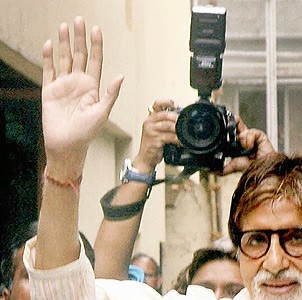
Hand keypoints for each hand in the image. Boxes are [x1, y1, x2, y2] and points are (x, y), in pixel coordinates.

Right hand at [42, 17, 122, 178]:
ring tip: (65, 26)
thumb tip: (120, 76)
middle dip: (80, 38)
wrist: (67, 146)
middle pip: (79, 56)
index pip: (95, 61)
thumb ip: (111, 94)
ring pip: (64, 59)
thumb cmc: (87, 133)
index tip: (97, 30)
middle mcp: (78, 84)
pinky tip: (50, 44)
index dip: (96, 46)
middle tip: (79, 20)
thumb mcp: (102, 113)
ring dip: (65, 43)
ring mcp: (63, 86)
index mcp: (93, 88)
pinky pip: (48, 70)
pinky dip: (49, 57)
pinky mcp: (49, 91)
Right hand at [133, 100, 178, 172]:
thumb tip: (180, 119)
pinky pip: (169, 138)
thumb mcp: (157, 131)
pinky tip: (181, 142)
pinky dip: (177, 140)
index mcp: (150, 118)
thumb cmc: (153, 145)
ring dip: (178, 129)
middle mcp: (149, 123)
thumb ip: (165, 124)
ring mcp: (151, 131)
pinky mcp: (154, 140)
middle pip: (165, 114)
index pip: (156, 104)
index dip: (166, 102)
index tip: (175, 104)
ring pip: (168, 125)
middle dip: (176, 117)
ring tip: (185, 133)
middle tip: (185, 121)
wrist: (146, 158)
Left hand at [221, 116, 275, 174]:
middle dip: (234, 124)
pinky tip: (252, 147)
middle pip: (237, 125)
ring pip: (243, 130)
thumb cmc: (251, 168)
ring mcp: (252, 137)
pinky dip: (250, 140)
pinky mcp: (259, 136)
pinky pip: (251, 132)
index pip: (231, 132)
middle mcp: (245, 139)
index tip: (224, 122)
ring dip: (243, 140)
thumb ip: (222, 168)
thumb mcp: (233, 167)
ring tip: (247, 149)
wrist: (261, 170)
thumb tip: (211, 170)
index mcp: (238, 145)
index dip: (228, 127)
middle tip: (231, 124)